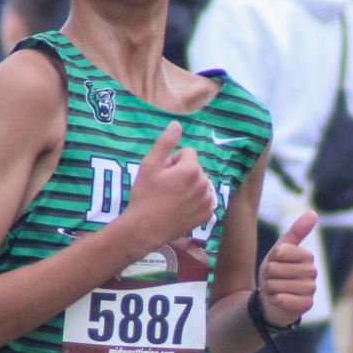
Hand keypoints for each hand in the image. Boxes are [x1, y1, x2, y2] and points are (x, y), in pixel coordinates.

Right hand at [124, 121, 215, 248]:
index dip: (172, 161)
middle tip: (165, 187)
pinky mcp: (208, 214)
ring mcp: (207, 200)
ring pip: (200, 182)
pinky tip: (182, 207)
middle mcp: (204, 184)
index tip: (162, 174)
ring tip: (172, 198)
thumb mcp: (149, 166)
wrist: (145, 228)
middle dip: (181, 173)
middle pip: (194, 168)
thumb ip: (165, 143)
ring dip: (190, 186)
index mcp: (191, 170)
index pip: (187, 153)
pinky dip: (196, 200)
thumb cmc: (144, 196)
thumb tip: (177, 124)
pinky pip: (205, 198)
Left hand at [258, 210, 317, 326]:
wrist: (272, 301)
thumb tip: (314, 212)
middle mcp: (312, 272)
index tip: (274, 263)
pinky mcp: (306, 305)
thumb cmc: (276, 273)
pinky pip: (286, 300)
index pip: (281, 252)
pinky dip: (276, 299)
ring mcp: (311, 290)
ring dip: (270, 288)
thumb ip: (296, 232)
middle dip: (268, 275)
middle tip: (272, 279)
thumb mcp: (280, 251)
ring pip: (279, 285)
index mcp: (307, 256)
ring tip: (274, 290)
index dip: (272, 258)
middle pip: (277, 269)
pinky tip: (277, 299)